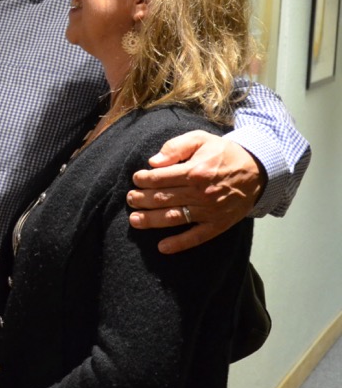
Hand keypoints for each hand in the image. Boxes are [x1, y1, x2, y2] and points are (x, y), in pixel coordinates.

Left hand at [128, 130, 262, 253]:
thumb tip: (154, 162)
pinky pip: (197, 237)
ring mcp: (209, 211)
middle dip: (141, 200)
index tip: (135, 180)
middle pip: (163, 198)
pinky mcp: (218, 224)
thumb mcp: (201, 139)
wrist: (258, 170)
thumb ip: (176, 147)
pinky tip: (162, 248)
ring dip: (151, 220)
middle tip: (130, 199)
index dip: (143, 179)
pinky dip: (179, 243)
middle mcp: (200, 193)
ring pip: (174, 217)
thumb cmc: (223, 153)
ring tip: (134, 220)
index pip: (160, 178)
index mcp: (194, 171)